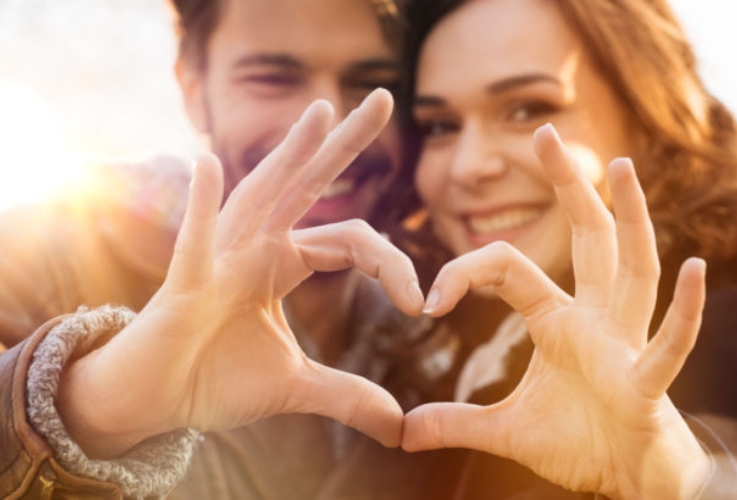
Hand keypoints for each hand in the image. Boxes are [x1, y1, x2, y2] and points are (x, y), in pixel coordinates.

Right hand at [58, 89, 423, 457]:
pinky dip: (201, 205)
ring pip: (260, 195)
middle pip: (308, 185)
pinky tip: (208, 162)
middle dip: (346, 145)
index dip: (392, 266)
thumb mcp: (295, 386)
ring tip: (320, 113)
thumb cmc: (215, 378)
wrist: (157, 401)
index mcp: (284, 262)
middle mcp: (256, 246)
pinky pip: (195, 240)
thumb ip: (346, 395)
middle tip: (385, 98)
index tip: (420, 304)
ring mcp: (220, 257)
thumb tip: (400, 426)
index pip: (352, 241)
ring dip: (288, 155)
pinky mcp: (186, 283)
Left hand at [402, 125, 710, 499]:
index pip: (511, 269)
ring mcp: (626, 345)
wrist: (631, 481)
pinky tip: (697, 269)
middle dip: (568, 187)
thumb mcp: (507, 432)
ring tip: (620, 167)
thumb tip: (403, 432)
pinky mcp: (647, 383)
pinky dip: (686, 311)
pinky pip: (669, 343)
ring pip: (633, 271)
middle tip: (544, 133)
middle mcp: (597, 319)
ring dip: (630, 220)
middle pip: (587, 240)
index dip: (466, 272)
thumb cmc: (581, 442)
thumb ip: (457, 424)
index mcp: (559, 322)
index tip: (429, 300)